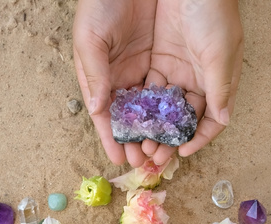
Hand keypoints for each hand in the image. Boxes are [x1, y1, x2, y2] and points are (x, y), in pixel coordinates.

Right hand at [73, 0, 157, 165]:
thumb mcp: (91, 38)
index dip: (112, 138)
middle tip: (146, 161)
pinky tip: (179, 126)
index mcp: (100, 75)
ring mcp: (145, 68)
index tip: (119, 159)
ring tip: (163, 150)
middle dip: (137, 140)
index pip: (106, 115)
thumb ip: (95, 75)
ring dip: (156, 130)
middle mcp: (123, 77)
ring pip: (152, 108)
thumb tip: (98, 110)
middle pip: (131, 117)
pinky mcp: (165, 58)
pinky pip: (170, 89)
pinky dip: (173, 109)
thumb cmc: (102, 2)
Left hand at [142, 0, 242, 164]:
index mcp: (218, 81)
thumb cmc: (213, 12)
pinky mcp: (160, 58)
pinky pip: (150, 87)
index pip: (211, 119)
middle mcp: (198, 80)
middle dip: (170, 137)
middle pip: (184, 118)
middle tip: (154, 155)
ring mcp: (178, 70)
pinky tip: (131, 119)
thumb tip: (223, 121)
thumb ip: (219, 88)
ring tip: (139, 142)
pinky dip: (142, 104)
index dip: (198, 138)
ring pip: (165, 107)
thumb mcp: (219, 51)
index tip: (181, 151)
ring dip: (153, 126)